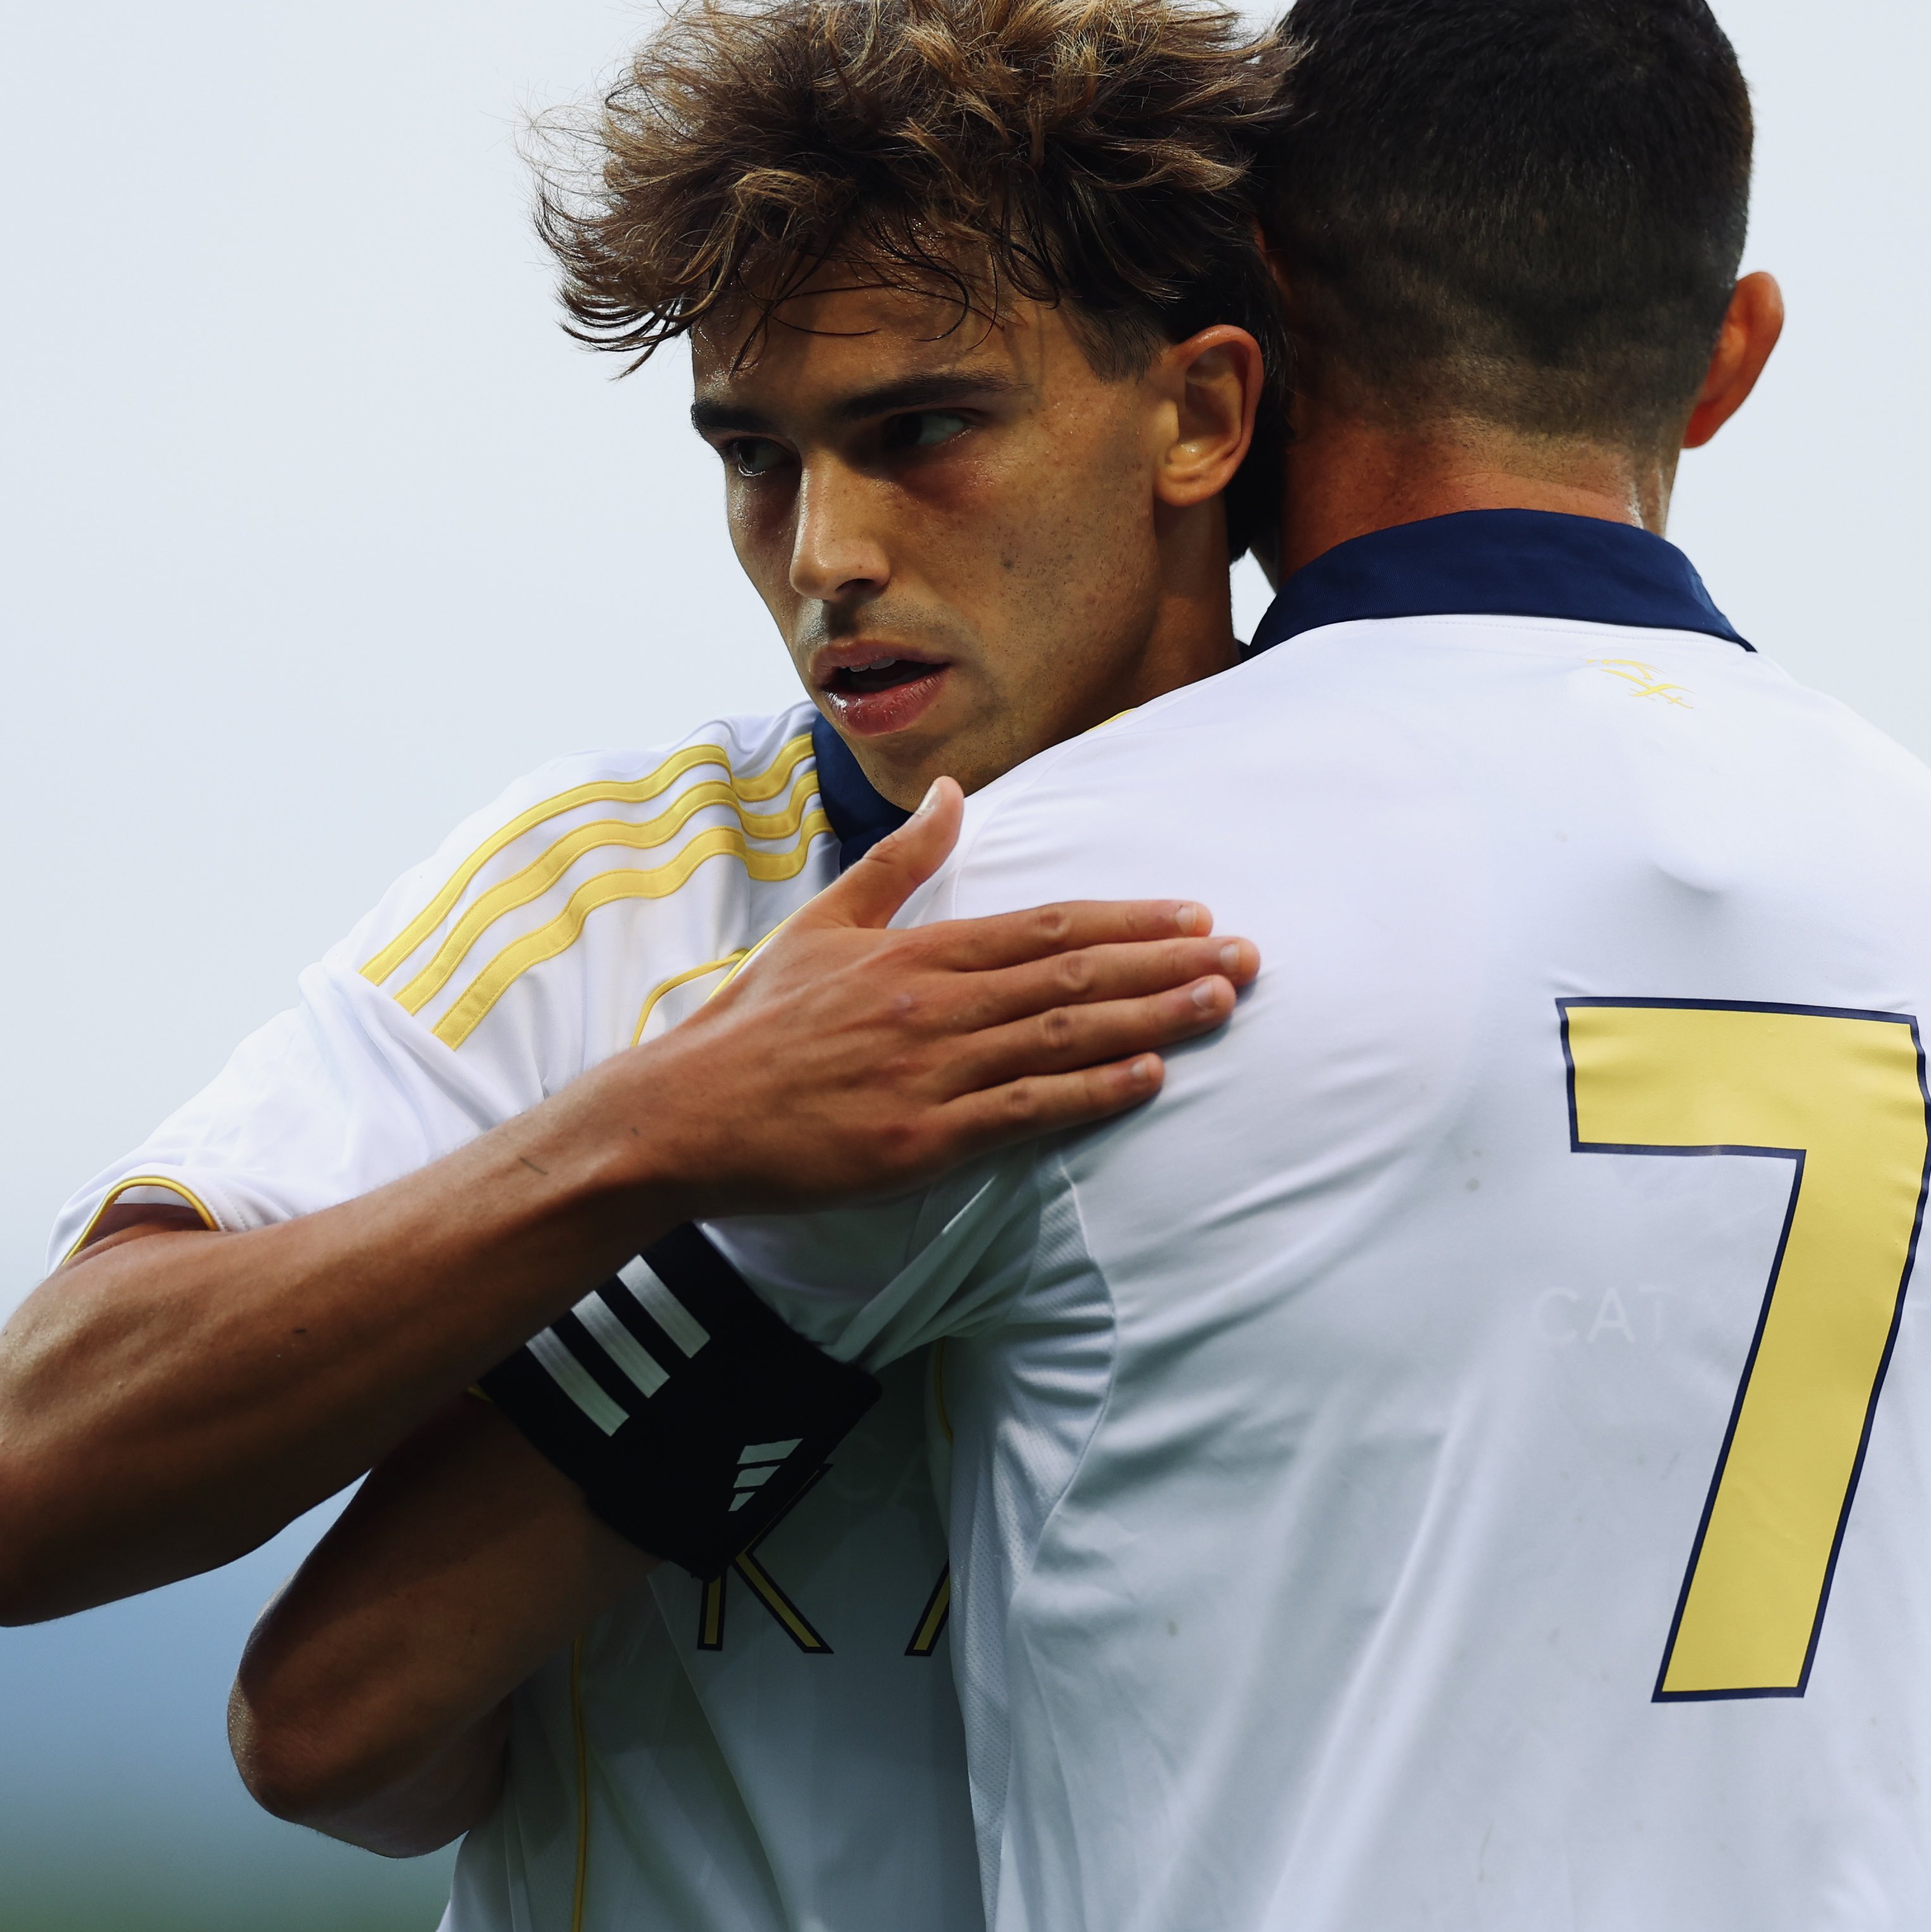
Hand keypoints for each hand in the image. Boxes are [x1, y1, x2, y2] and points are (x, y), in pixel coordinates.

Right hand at [604, 778, 1257, 1213]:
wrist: (682, 1115)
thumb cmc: (755, 1023)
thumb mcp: (825, 923)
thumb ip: (901, 861)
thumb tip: (951, 792)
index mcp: (916, 952)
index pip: (1046, 927)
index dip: (1128, 920)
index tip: (1195, 914)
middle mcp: (933, 1003)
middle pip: (1073, 975)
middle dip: (1168, 963)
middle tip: (1248, 956)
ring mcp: (929, 1072)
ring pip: (1062, 1036)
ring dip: (1152, 1017)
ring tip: (1222, 1002)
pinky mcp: (919, 1140)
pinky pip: (1022, 1110)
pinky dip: (1089, 1092)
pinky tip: (1148, 1076)